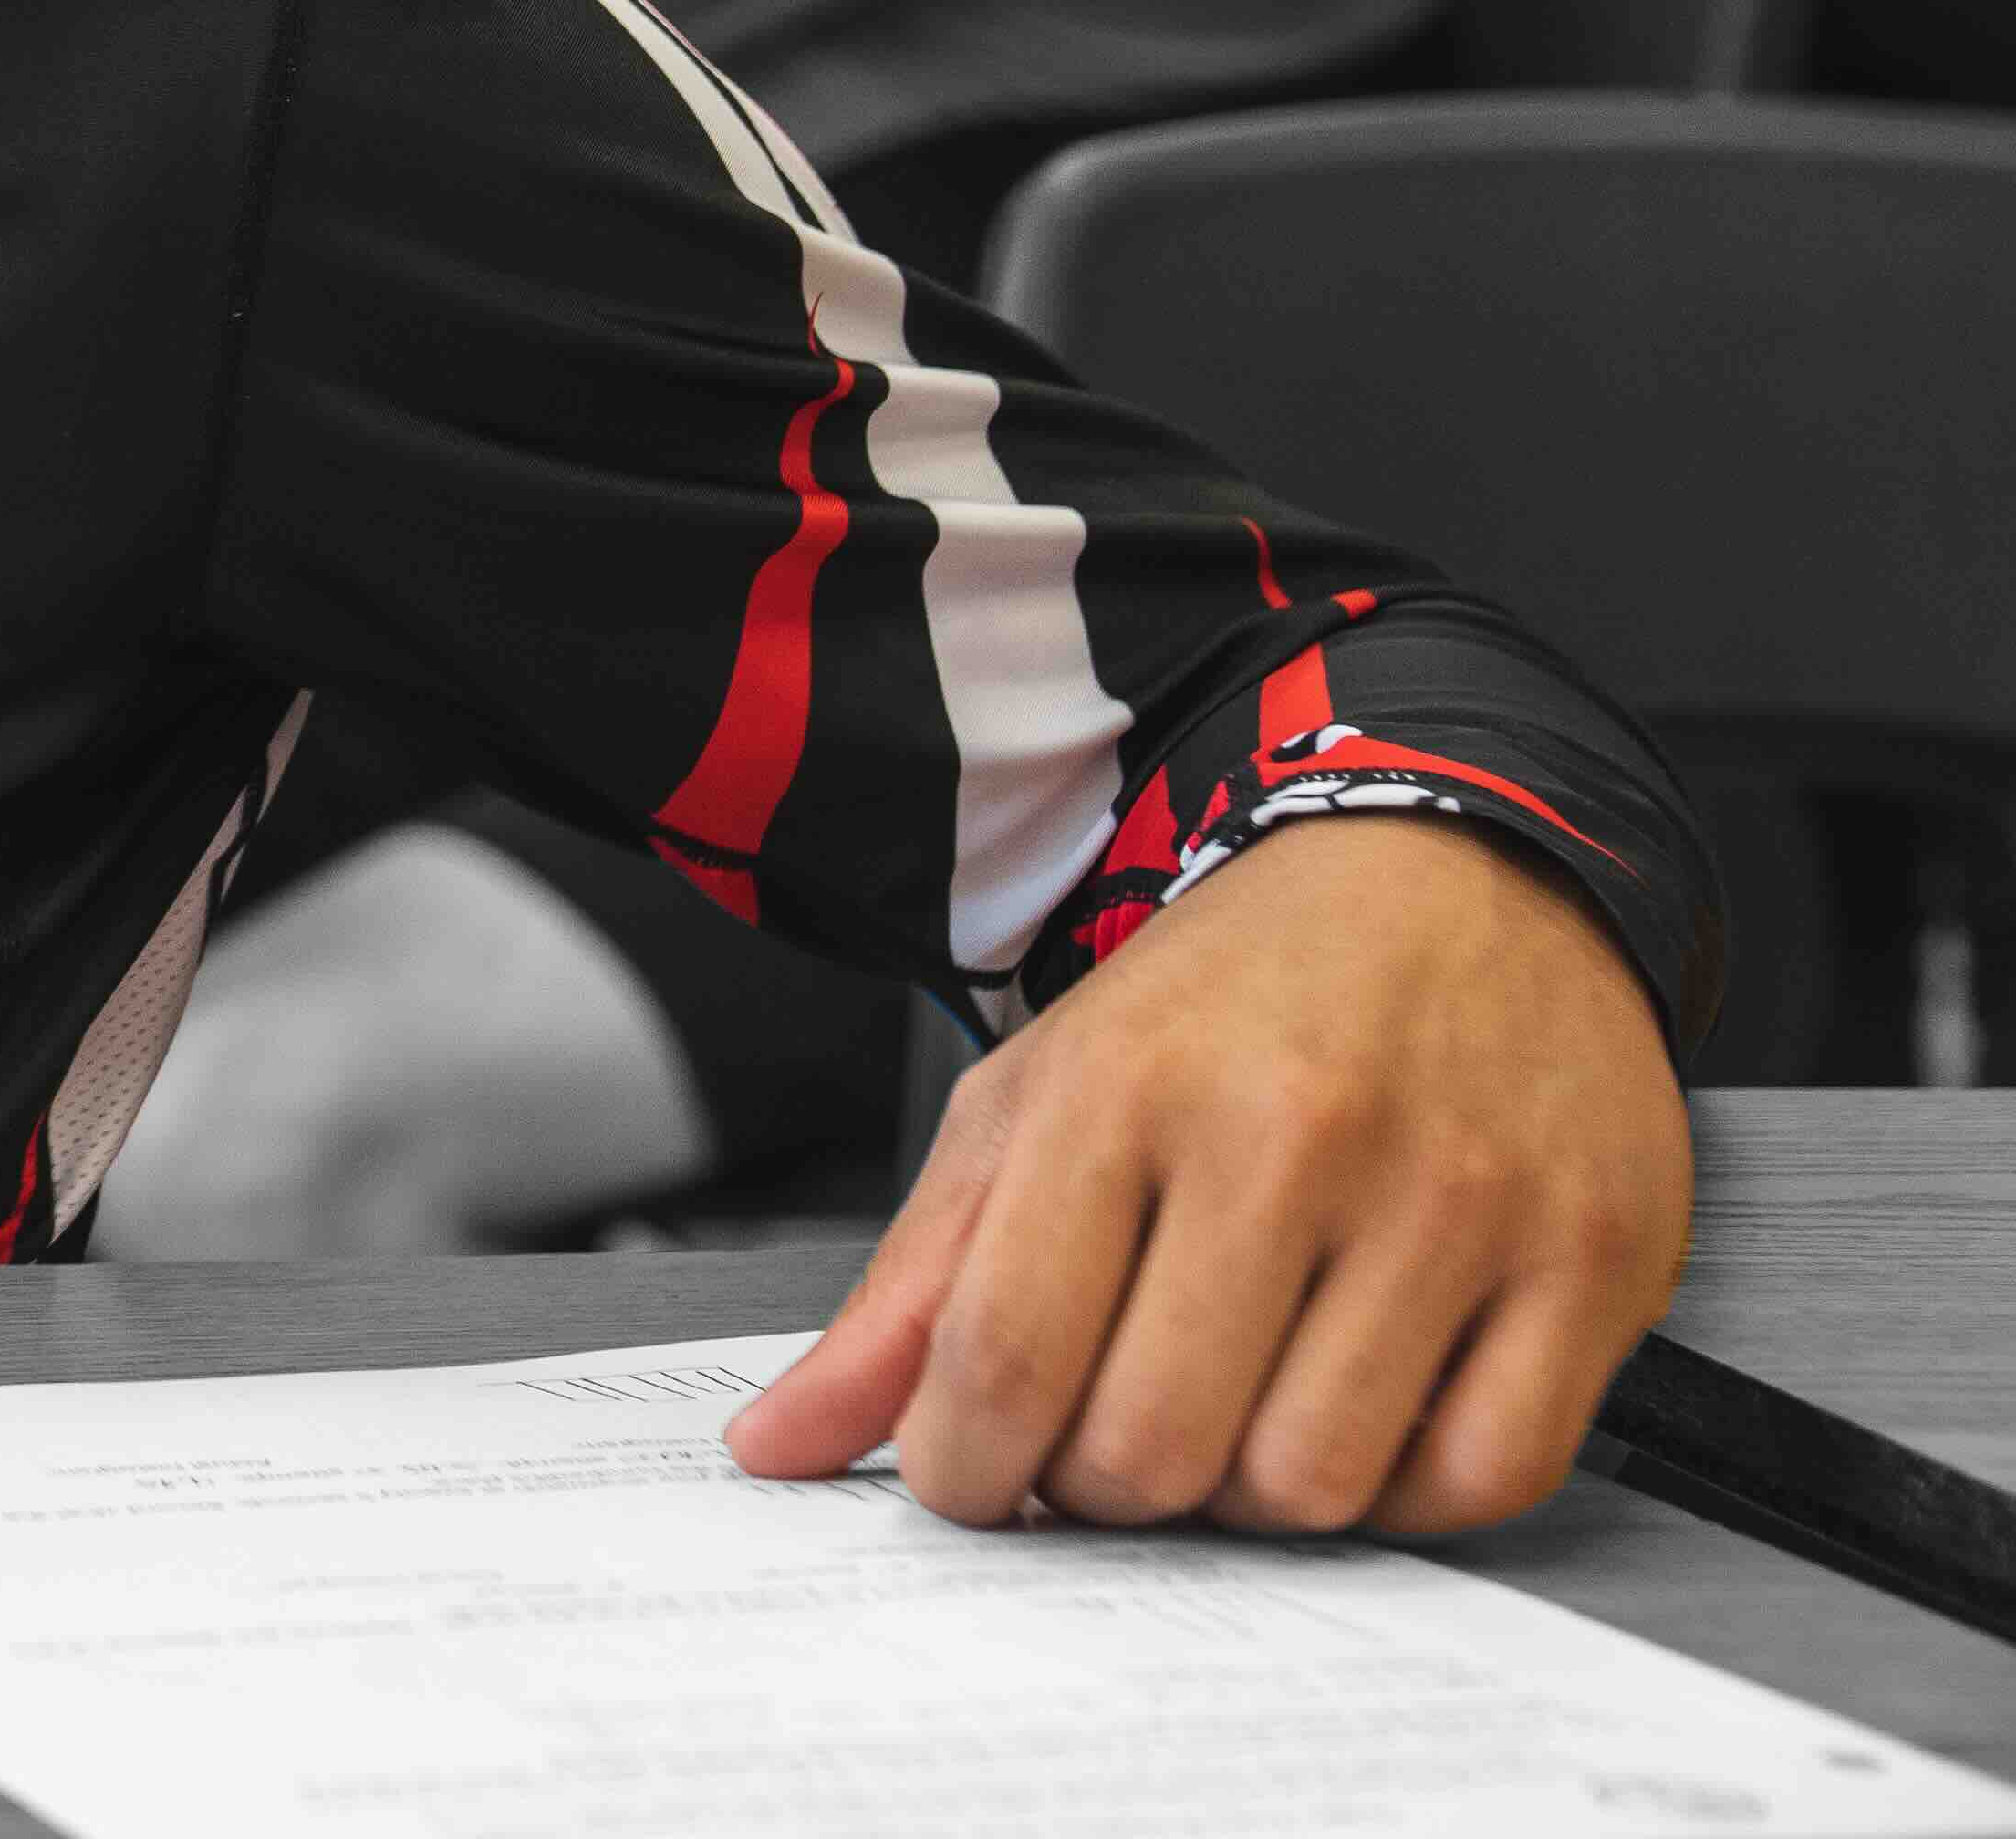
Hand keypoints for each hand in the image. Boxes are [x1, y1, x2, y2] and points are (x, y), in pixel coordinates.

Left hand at [728, 814, 1688, 1532]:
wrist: (1452, 872)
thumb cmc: (1235, 1002)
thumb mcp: (1035, 1102)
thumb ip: (911, 1288)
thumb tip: (779, 1443)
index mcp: (1126, 1089)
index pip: (1004, 1357)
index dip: (964, 1466)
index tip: (973, 1477)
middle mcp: (1294, 1135)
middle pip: (1153, 1446)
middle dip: (1106, 1487)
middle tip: (1112, 1437)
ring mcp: (1458, 1200)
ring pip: (1312, 1485)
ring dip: (1251, 1498)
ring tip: (1237, 1411)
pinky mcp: (1590, 1259)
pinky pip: (1479, 1479)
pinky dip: (1405, 1493)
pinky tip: (1364, 1413)